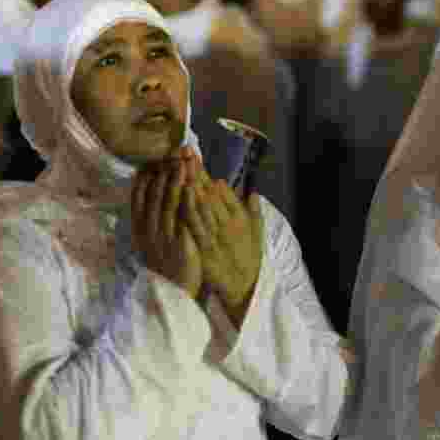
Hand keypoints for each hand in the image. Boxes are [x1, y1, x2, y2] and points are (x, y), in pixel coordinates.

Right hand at [132, 156, 202, 298]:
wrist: (173, 292)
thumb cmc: (166, 262)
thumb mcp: (151, 238)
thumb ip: (150, 216)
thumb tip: (151, 189)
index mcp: (139, 227)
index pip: (139, 194)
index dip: (148, 174)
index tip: (157, 157)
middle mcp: (147, 229)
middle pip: (153, 194)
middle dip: (164, 170)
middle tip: (174, 151)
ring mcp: (162, 236)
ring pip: (167, 203)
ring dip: (175, 181)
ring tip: (183, 163)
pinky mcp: (178, 244)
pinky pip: (182, 219)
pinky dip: (186, 201)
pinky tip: (192, 187)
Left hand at [182, 157, 263, 309]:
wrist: (244, 286)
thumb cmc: (248, 257)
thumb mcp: (257, 232)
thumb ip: (254, 211)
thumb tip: (252, 190)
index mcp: (240, 217)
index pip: (221, 190)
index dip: (206, 173)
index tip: (194, 157)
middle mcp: (229, 223)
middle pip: (210, 193)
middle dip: (197, 172)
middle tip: (185, 153)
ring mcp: (217, 236)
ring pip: (203, 206)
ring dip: (192, 185)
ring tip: (183, 167)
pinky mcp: (206, 249)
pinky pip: (196, 226)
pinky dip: (189, 209)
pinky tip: (183, 196)